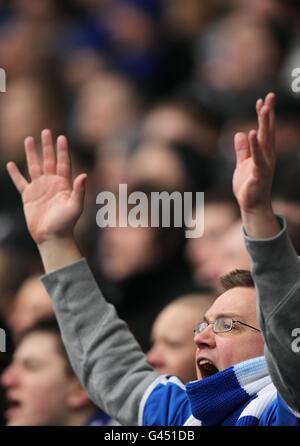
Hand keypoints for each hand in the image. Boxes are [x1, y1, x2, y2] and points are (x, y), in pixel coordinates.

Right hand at [7, 130, 86, 245]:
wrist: (52, 237)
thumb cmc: (66, 223)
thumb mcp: (76, 206)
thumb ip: (79, 190)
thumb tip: (84, 175)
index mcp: (64, 184)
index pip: (63, 163)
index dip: (62, 150)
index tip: (61, 137)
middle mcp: (52, 184)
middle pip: (49, 160)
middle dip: (47, 146)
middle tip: (46, 131)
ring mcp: (39, 189)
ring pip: (34, 167)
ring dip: (32, 154)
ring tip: (29, 139)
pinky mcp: (29, 197)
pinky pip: (20, 182)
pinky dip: (15, 174)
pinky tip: (11, 164)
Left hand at [233, 92, 275, 214]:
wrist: (252, 206)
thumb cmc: (248, 187)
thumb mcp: (242, 164)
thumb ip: (242, 150)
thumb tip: (240, 133)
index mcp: (263, 153)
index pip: (263, 131)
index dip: (263, 116)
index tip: (262, 100)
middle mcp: (267, 156)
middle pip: (267, 131)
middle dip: (268, 113)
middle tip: (269, 96)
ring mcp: (265, 164)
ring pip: (265, 140)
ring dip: (265, 123)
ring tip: (264, 107)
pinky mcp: (260, 173)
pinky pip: (257, 157)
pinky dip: (255, 145)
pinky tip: (252, 132)